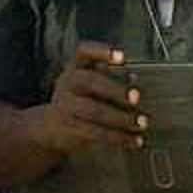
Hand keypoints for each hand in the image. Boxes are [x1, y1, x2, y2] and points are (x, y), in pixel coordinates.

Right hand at [27, 42, 143, 155]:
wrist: (51, 127)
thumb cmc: (79, 100)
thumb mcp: (90, 84)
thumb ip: (111, 78)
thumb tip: (134, 77)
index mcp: (75, 68)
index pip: (83, 52)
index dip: (101, 52)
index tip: (122, 56)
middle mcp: (68, 84)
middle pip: (90, 82)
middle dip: (115, 89)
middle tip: (137, 97)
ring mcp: (66, 106)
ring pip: (95, 110)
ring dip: (122, 118)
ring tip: (142, 123)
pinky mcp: (71, 128)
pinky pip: (97, 133)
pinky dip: (120, 138)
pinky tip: (135, 140)